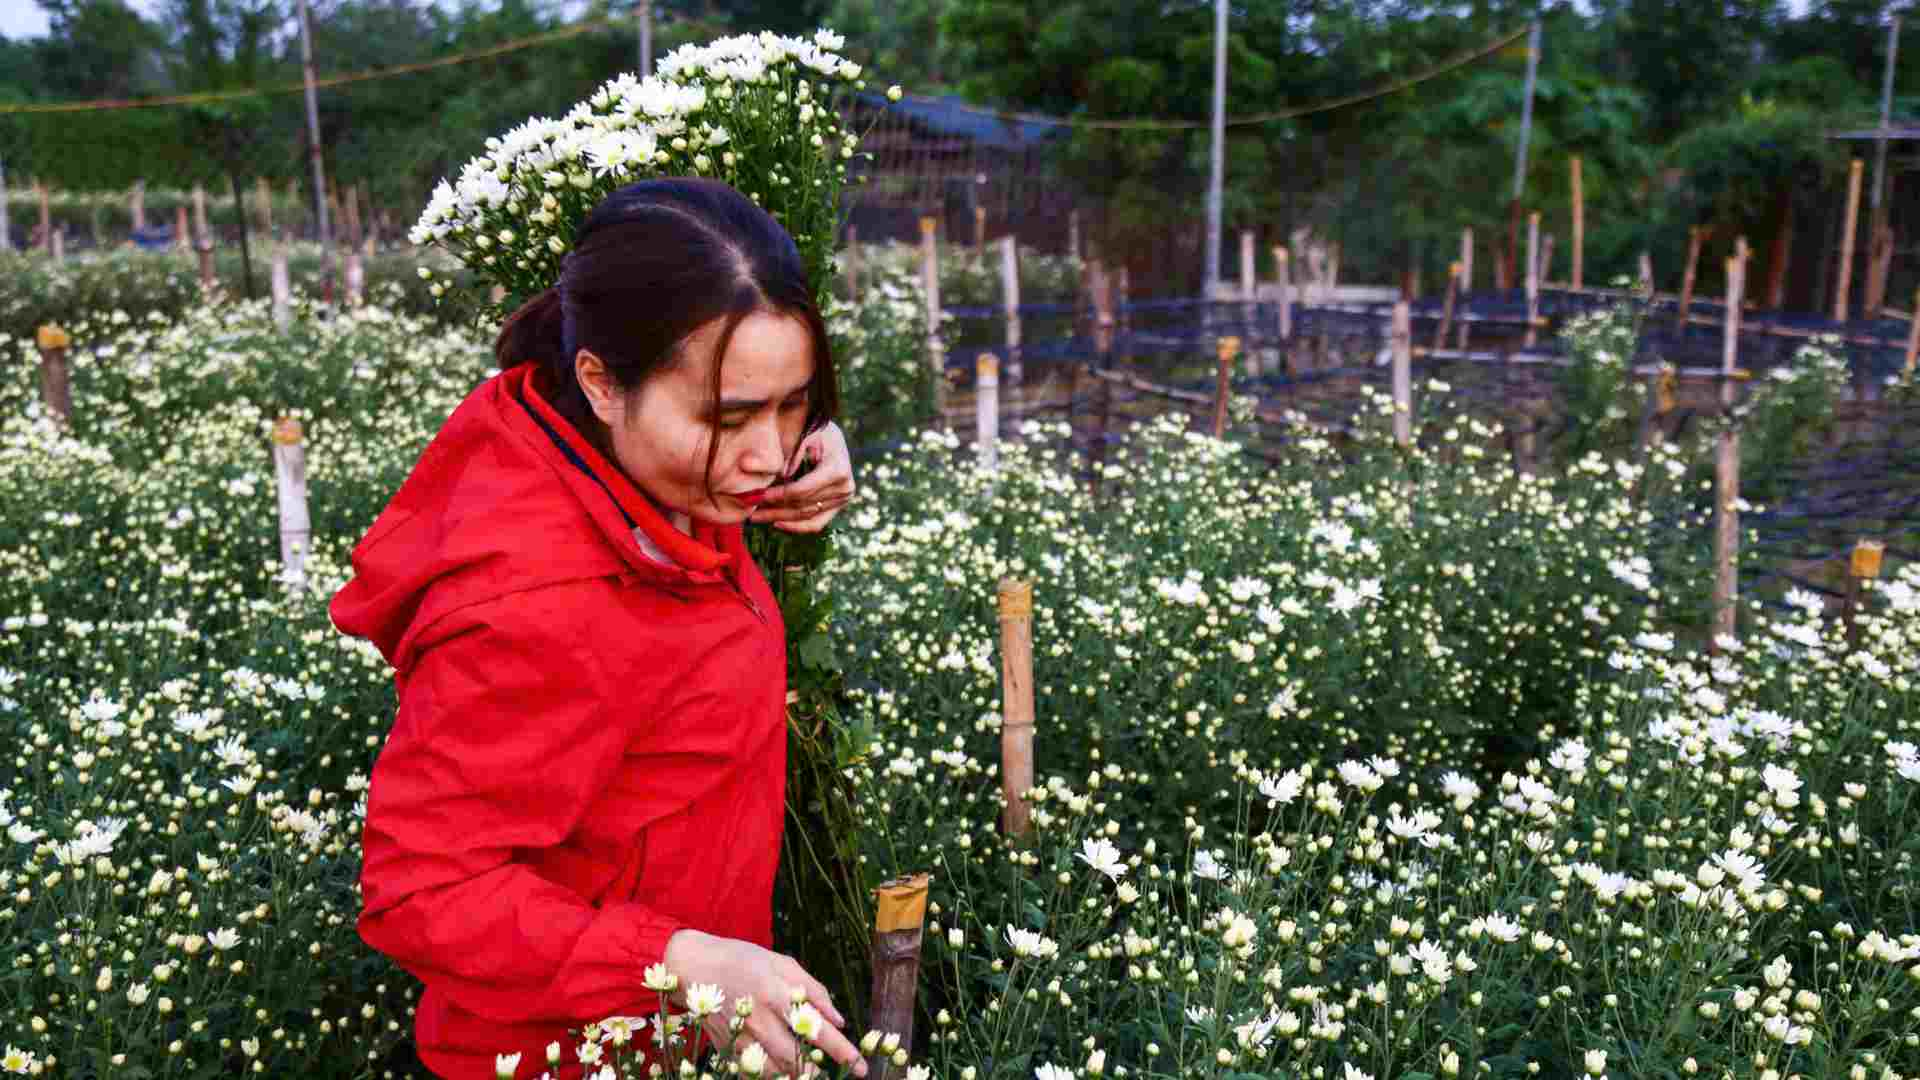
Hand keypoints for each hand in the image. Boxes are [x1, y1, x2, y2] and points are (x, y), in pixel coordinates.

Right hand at [661, 929, 866, 1077]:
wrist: (693, 965)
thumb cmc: (743, 959)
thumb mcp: (782, 963)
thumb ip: (813, 990)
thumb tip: (839, 1019)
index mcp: (778, 992)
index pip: (817, 1027)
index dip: (841, 1050)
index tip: (861, 1065)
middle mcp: (760, 1018)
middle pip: (796, 1056)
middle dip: (818, 1070)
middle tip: (834, 1074)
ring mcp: (741, 1035)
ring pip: (774, 1070)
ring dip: (796, 1075)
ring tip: (809, 1072)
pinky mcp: (727, 1047)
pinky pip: (753, 1071)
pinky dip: (770, 1074)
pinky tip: (782, 1071)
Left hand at [750, 422, 854, 533]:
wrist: (828, 434)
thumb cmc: (811, 429)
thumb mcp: (796, 434)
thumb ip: (778, 453)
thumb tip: (746, 466)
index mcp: (837, 468)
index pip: (802, 490)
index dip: (778, 495)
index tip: (758, 495)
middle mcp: (844, 487)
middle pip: (803, 506)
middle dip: (775, 510)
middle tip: (751, 512)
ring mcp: (843, 498)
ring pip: (806, 516)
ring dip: (780, 518)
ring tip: (757, 517)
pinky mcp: (837, 505)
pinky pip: (817, 523)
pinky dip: (797, 526)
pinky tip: (777, 523)